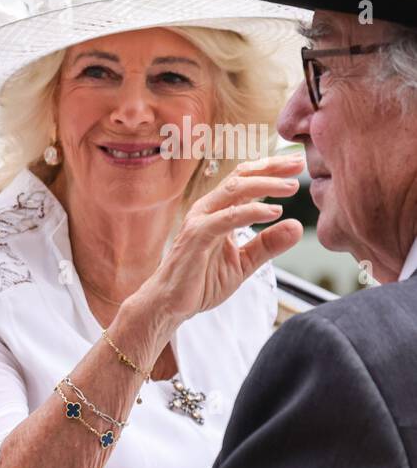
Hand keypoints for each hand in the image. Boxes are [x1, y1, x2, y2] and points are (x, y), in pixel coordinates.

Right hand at [134, 154, 304, 324]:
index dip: (271, 170)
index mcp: (218, 212)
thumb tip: (297, 226)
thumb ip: (267, 244)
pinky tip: (274, 212)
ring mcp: (200, 221)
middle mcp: (208, 210)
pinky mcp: (196, 236)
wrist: (169, 303)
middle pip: (240, 177)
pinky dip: (251, 212)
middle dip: (271, 168)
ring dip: (265, 185)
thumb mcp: (243, 262)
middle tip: (298, 164)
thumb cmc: (200, 281)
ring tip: (291, 187)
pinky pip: (227, 218)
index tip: (297, 166)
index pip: (245, 181)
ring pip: (234, 190)